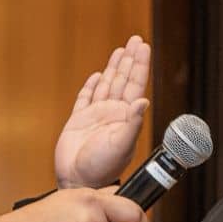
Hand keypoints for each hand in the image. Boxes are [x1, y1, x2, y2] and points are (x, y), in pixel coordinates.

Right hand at [54, 36, 150, 188]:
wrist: (78, 182)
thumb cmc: (102, 168)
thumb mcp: (121, 145)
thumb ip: (132, 123)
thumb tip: (143, 100)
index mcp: (125, 117)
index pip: (135, 84)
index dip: (139, 65)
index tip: (143, 46)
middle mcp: (112, 113)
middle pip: (123, 79)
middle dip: (129, 59)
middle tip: (135, 40)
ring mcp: (95, 116)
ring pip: (106, 85)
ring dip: (113, 68)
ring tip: (120, 51)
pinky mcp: (78, 121)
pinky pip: (85, 99)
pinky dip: (90, 86)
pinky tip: (96, 76)